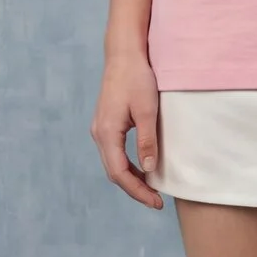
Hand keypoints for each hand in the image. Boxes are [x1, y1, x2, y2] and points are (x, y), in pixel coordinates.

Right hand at [90, 52, 164, 208]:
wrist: (124, 55)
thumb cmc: (137, 78)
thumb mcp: (147, 111)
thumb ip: (147, 141)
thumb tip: (149, 170)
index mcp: (107, 133)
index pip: (119, 173)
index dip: (138, 191)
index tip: (156, 202)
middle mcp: (99, 134)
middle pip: (114, 172)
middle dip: (135, 189)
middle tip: (157, 201)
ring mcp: (100, 129)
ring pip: (113, 163)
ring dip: (131, 179)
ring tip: (152, 190)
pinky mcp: (106, 124)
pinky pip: (114, 153)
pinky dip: (128, 166)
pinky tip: (143, 169)